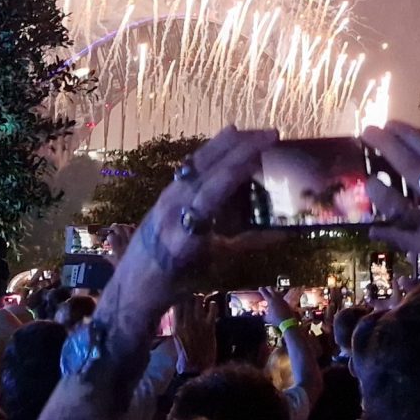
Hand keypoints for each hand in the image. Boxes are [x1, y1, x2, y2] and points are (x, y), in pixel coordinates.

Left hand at [98, 126, 279, 327]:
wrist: (134, 286)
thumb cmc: (178, 280)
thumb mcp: (216, 265)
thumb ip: (248, 244)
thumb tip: (284, 232)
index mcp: (189, 226)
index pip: (219, 183)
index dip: (244, 160)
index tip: (270, 144)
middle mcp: (175, 204)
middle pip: (209, 164)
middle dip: (240, 144)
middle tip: (270, 133)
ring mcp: (167, 196)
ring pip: (198, 161)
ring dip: (225, 144)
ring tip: (251, 134)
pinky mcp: (164, 194)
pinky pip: (191, 167)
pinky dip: (211, 153)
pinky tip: (224, 144)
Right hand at [175, 296, 216, 373]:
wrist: (197, 368)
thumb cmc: (185, 354)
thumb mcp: (176, 338)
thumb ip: (176, 324)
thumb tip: (176, 312)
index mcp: (176, 325)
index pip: (176, 303)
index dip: (179, 295)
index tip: (181, 293)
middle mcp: (186, 321)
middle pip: (186, 298)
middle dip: (189, 294)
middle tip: (192, 295)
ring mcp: (198, 322)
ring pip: (198, 299)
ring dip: (200, 297)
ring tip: (200, 299)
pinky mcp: (210, 325)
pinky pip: (212, 307)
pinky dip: (212, 304)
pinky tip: (211, 306)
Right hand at [260, 288, 294, 327]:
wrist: (287, 321)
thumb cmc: (275, 319)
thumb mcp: (267, 318)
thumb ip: (263, 315)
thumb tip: (260, 313)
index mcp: (270, 300)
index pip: (264, 292)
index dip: (261, 290)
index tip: (260, 288)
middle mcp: (276, 298)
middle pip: (271, 289)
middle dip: (268, 288)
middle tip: (266, 289)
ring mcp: (281, 299)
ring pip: (277, 292)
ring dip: (274, 292)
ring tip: (271, 293)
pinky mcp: (285, 302)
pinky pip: (281, 296)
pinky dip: (278, 296)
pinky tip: (277, 299)